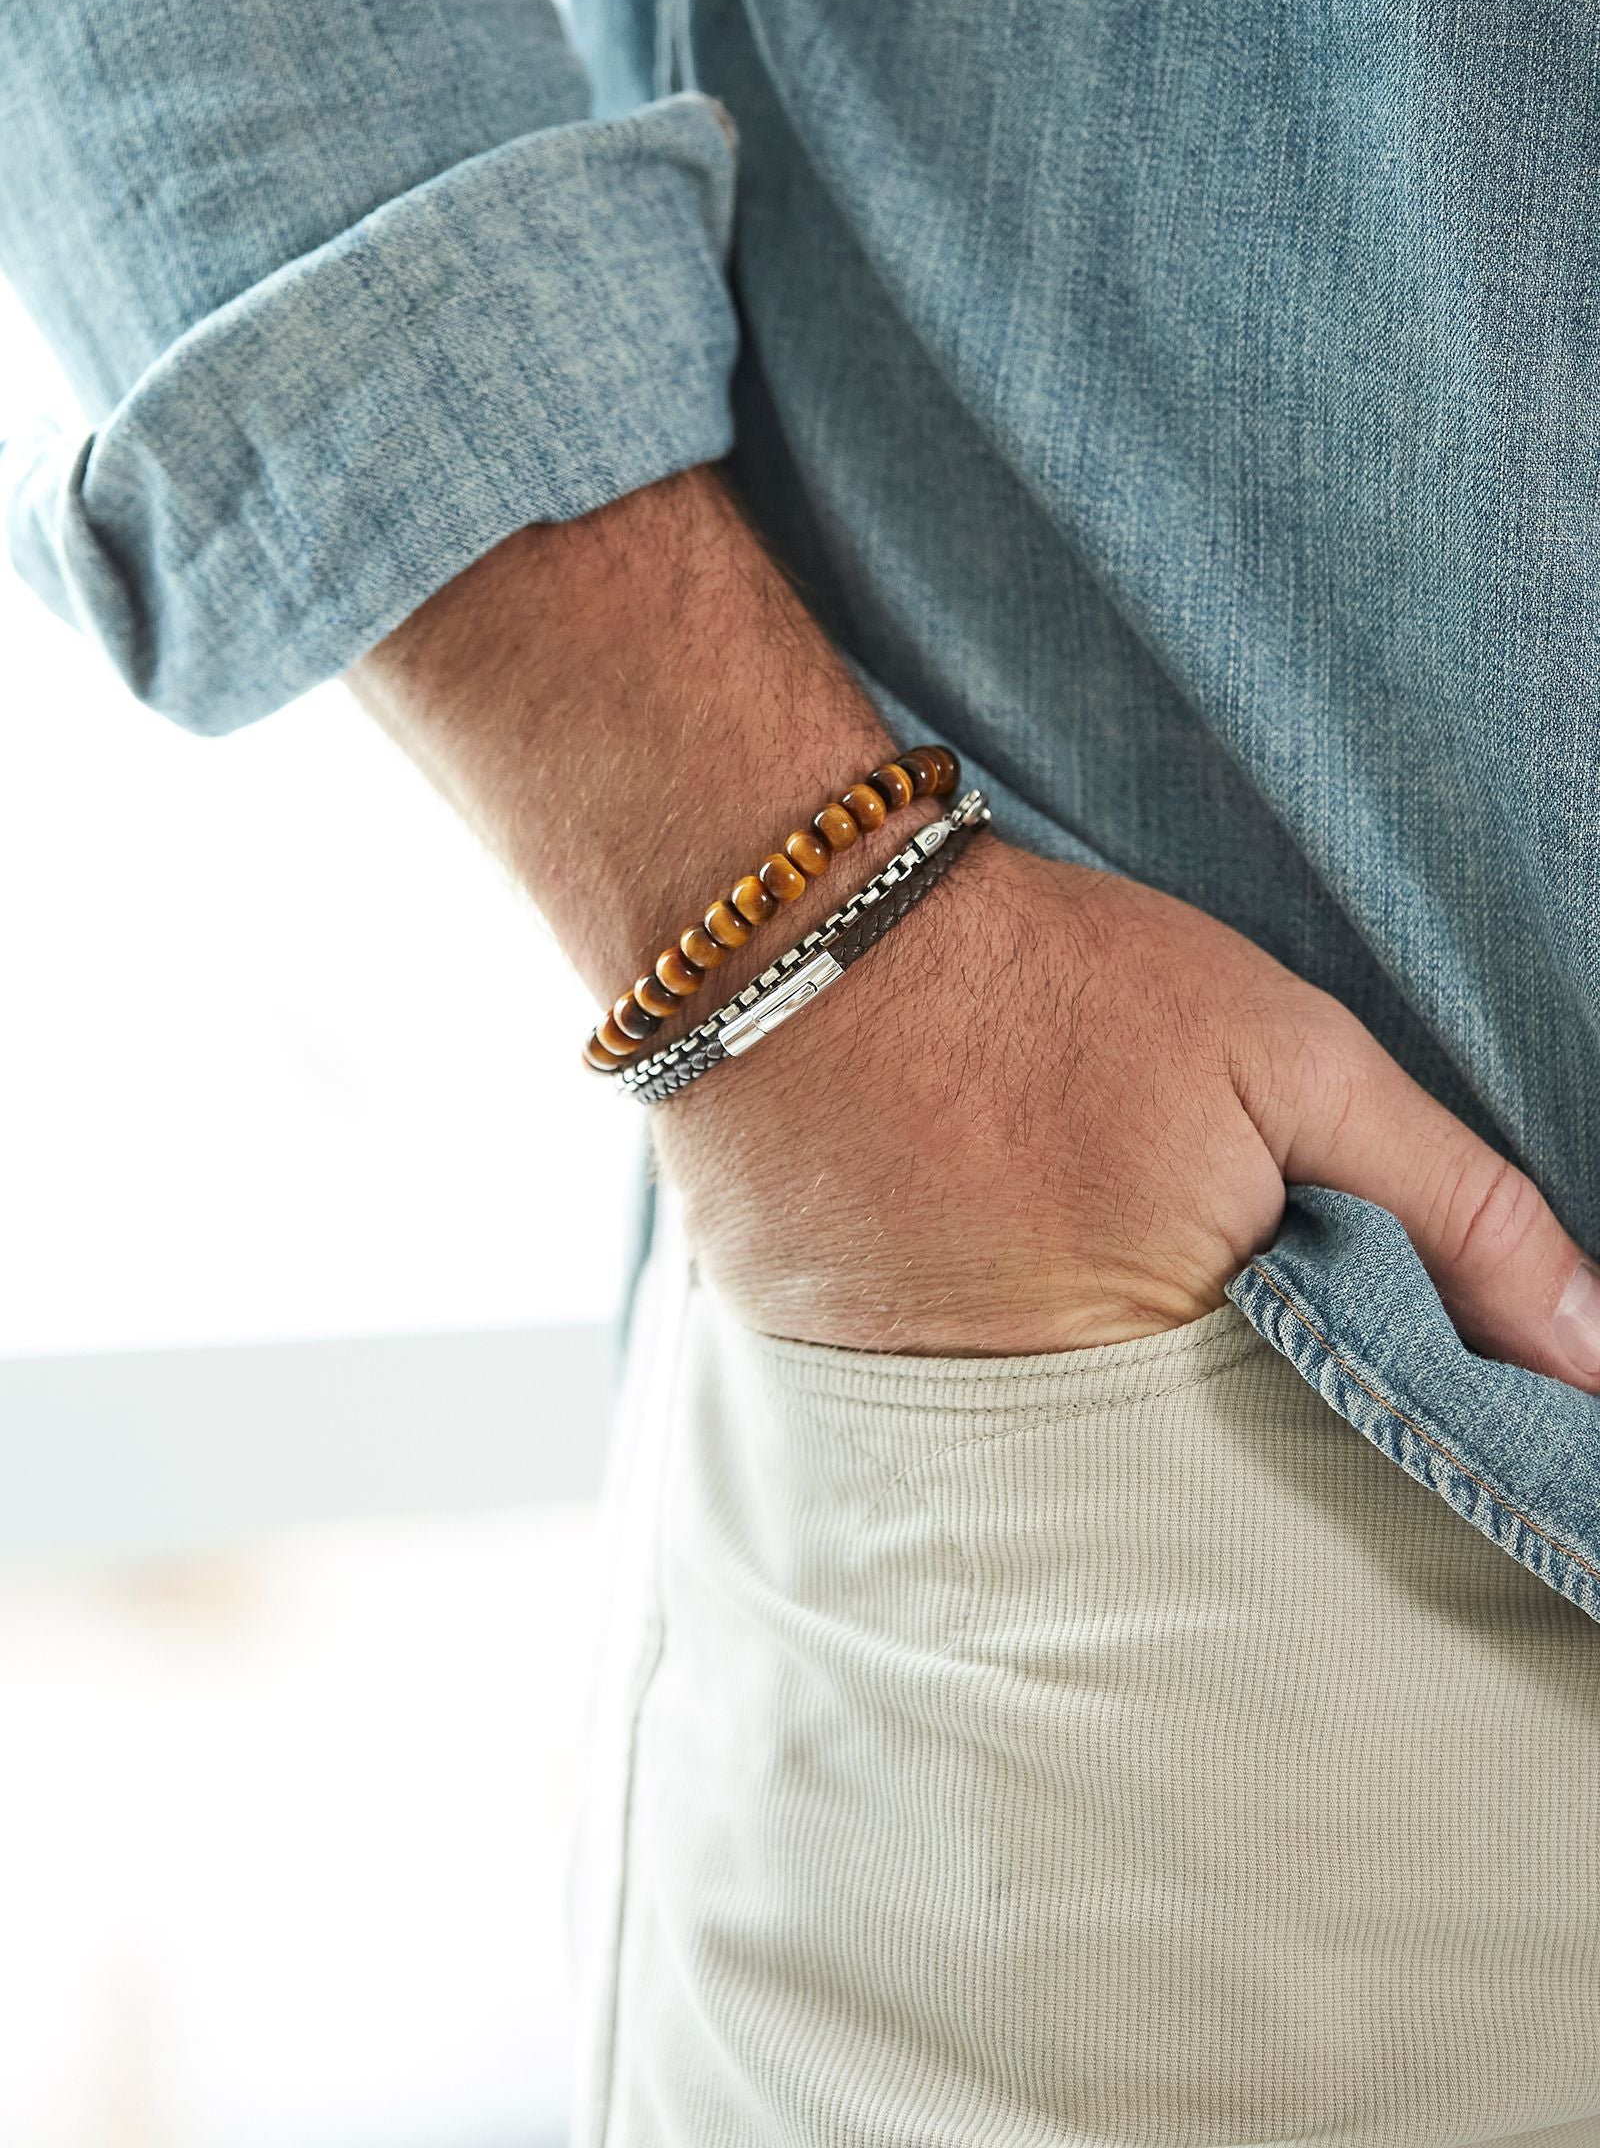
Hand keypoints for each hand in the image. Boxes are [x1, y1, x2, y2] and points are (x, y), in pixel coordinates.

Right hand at [654, 830, 1599, 1384]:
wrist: (801, 932)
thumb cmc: (1060, 986)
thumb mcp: (1293, 1060)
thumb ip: (1455, 1208)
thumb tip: (1593, 1355)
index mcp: (1180, 1368)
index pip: (1304, 1469)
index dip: (1320, 1406)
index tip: (1288, 1325)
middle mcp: (1040, 1433)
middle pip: (1167, 1479)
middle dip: (1195, 1408)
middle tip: (1147, 1262)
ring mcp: (914, 1416)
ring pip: (1043, 1456)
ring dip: (1065, 1387)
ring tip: (1040, 1244)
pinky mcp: (821, 1382)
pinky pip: (924, 1417)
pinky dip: (952, 1357)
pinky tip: (951, 1254)